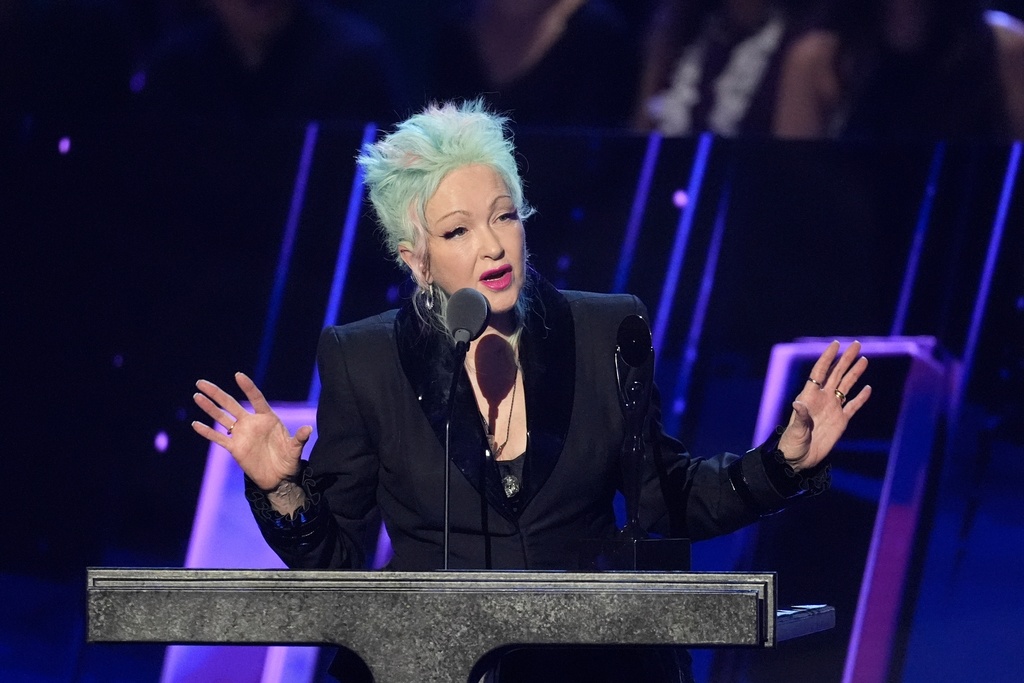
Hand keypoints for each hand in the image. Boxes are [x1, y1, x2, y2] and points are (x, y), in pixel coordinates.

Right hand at [192, 372, 311, 490]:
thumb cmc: (289, 460)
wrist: (279, 478)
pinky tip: (196, 424)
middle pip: (231, 404)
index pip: (256, 398)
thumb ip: (300, 438)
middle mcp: (252, 423)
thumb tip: (308, 429)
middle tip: (201, 382)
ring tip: (197, 395)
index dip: (247, 387)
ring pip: (222, 418)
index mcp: (267, 418)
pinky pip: (218, 438)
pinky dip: (207, 432)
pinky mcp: (234, 448)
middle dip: (217, 393)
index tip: (238, 375)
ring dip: (209, 408)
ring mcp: (241, 435)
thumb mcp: (296, 449)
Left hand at [777, 340, 870, 470]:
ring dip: (855, 373)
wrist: (799, 459)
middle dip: (846, 359)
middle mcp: (822, 399)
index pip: (820, 372)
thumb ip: (800, 417)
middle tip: (857, 344)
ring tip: (864, 359)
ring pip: (846, 386)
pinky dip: (861, 397)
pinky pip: (853, 406)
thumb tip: (797, 404)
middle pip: (836, 374)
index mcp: (809, 396)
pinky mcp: (841, 421)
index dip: (827, 357)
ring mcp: (832, 409)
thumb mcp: (796, 430)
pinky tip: (868, 388)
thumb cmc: (792, 443)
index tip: (836, 344)